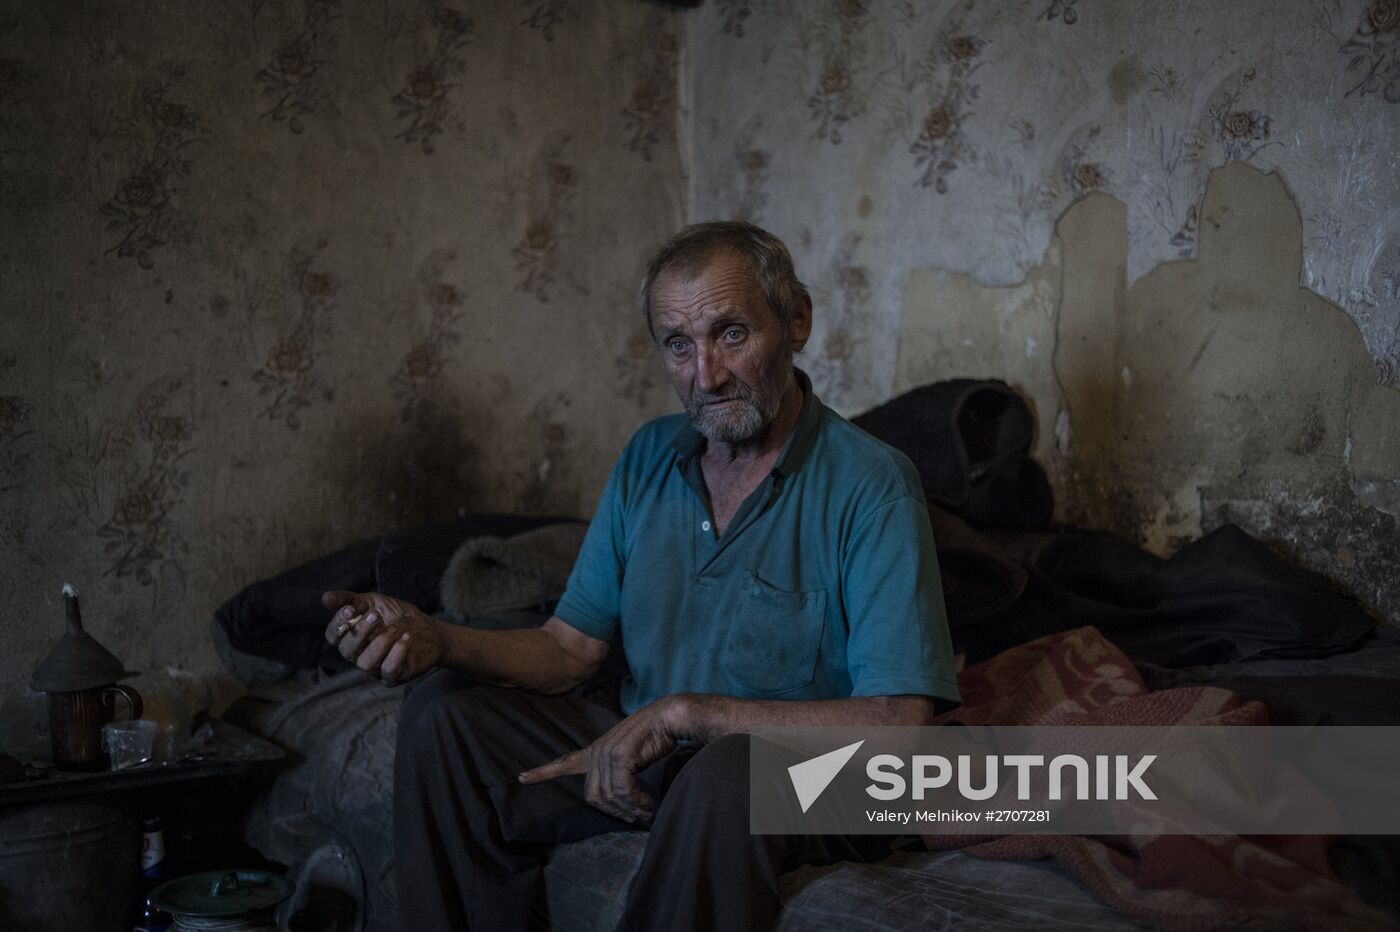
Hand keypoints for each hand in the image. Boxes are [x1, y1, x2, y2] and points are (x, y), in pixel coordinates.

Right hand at [322, 590, 444, 686]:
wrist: (428, 629)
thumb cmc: (396, 616)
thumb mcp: (373, 602)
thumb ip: (350, 600)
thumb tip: (325, 597)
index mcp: (351, 639)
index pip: (333, 636)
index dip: (338, 624)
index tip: (350, 609)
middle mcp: (359, 656)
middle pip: (347, 651)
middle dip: (360, 631)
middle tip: (376, 615)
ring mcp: (376, 668)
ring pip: (366, 663)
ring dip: (380, 643)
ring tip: (396, 628)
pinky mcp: (394, 676)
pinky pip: (389, 671)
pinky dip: (397, 654)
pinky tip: (406, 638)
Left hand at [517, 696, 683, 823]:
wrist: (668, 717)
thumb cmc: (654, 737)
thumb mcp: (630, 757)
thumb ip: (619, 774)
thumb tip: (622, 803)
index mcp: (596, 751)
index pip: (565, 762)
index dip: (543, 772)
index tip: (522, 778)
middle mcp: (597, 751)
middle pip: (594, 797)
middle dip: (616, 813)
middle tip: (638, 817)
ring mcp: (606, 752)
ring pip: (609, 796)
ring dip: (630, 810)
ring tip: (647, 812)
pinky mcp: (620, 756)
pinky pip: (623, 791)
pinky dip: (637, 802)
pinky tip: (648, 803)